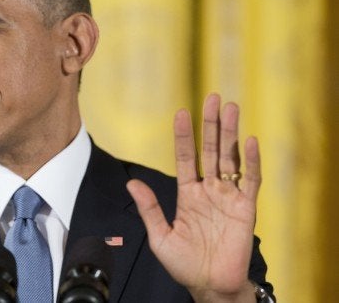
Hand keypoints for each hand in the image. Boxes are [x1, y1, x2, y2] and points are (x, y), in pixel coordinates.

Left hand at [127, 94, 259, 301]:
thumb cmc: (184, 263)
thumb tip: (131, 183)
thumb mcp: (160, 236)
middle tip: (213, 98)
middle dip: (212, 125)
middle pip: (211, 150)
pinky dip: (250, 162)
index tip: (181, 113)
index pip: (186, 157)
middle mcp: (209, 190)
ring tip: (231, 108)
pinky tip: (248, 141)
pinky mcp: (245, 209)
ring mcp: (228, 197)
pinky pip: (250, 181)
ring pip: (231, 159)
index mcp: (188, 194)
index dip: (184, 136)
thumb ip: (149, 209)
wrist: (209, 285)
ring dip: (231, 134)